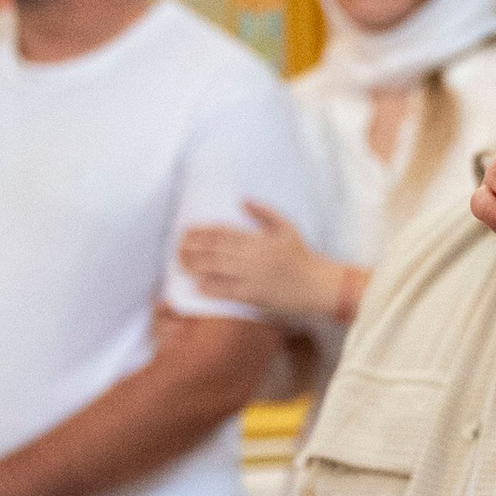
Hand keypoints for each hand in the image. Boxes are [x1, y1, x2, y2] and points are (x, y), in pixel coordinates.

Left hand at [178, 202, 350, 327]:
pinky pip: (228, 292)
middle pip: (215, 250)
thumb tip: (241, 199)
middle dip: (193, 248)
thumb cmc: (301, 256)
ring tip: (181, 264)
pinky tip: (197, 287)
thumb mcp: (286, 227)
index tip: (186, 231)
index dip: (201, 232)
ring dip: (196, 267)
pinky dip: (212, 289)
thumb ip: (263, 212)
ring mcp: (253, 277)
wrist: (318, 285)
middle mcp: (253, 257)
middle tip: (177, 248)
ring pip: (217, 270)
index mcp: (258, 239)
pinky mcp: (255, 296)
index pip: (223, 233)